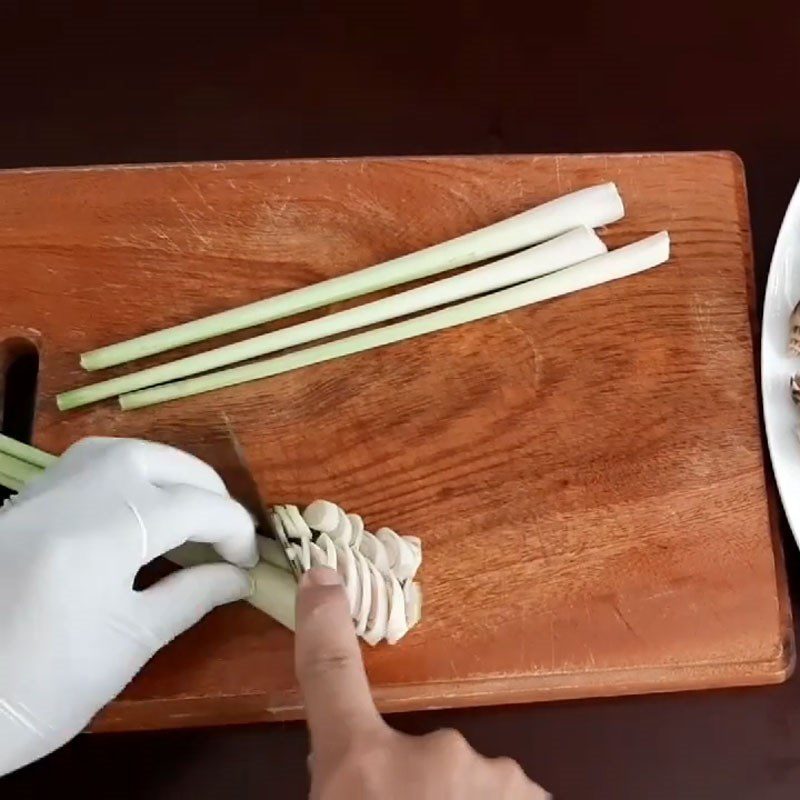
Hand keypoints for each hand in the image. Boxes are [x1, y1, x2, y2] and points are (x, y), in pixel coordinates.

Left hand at [0, 437, 257, 775]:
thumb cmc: (42, 689)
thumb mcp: (129, 644)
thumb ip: (191, 596)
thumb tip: (238, 575)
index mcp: (103, 533)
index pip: (194, 505)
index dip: (234, 530)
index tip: (250, 561)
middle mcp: (71, 495)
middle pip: (160, 463)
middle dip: (205, 490)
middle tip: (223, 534)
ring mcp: (40, 494)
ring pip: (121, 452)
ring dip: (167, 473)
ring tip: (188, 512)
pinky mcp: (22, 505)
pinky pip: (87, 466)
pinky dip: (127, 476)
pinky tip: (138, 510)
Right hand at [295, 568, 549, 798]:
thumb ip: (345, 777)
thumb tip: (348, 765)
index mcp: (363, 765)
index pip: (331, 674)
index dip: (325, 621)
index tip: (322, 574)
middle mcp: (433, 754)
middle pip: (425, 753)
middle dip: (420, 785)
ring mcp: (496, 778)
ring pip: (473, 782)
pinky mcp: (538, 799)